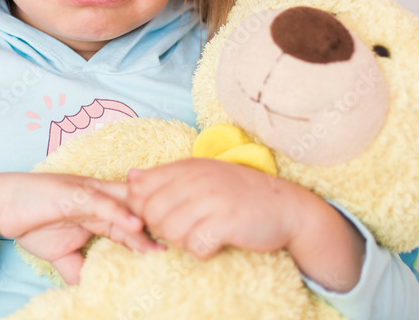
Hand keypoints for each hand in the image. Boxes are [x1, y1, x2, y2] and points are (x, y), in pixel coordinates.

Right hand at [0, 172, 162, 283]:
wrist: (0, 203)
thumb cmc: (30, 221)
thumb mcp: (60, 254)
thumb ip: (80, 269)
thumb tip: (94, 291)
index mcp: (100, 210)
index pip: (133, 222)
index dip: (153, 236)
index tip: (174, 254)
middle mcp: (99, 197)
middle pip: (137, 211)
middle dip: (158, 228)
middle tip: (183, 245)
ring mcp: (88, 193)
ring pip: (125, 206)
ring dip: (147, 223)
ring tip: (167, 242)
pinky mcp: (74, 193)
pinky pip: (102, 202)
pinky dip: (120, 213)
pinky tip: (137, 225)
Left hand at [125, 158, 302, 257]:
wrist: (288, 207)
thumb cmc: (240, 193)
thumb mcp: (202, 176)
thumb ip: (166, 177)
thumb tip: (130, 177)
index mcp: (187, 166)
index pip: (141, 187)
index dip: (142, 209)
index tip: (161, 217)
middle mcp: (197, 179)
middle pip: (151, 212)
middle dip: (161, 228)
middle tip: (184, 231)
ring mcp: (212, 200)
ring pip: (170, 231)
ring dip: (182, 242)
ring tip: (200, 236)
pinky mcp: (226, 223)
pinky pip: (195, 246)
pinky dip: (201, 251)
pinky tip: (214, 244)